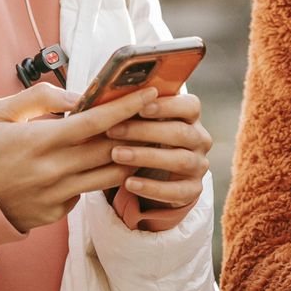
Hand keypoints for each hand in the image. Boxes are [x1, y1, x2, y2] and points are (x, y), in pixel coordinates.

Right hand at [0, 84, 158, 231]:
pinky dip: (97, 177)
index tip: (150, 93)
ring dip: (128, 158)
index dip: (127, 107)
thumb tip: (78, 96)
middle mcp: (53, 171)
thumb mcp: (0, 112)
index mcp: (40, 141)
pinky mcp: (56, 213)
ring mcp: (56, 196)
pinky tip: (102, 165)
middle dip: (137, 131)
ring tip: (140, 140)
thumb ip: (41, 98)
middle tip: (155, 115)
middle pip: (111, 151)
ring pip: (109, 177)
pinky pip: (86, 192)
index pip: (96, 123)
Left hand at [105, 90, 211, 208]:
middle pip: (181, 132)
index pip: (191, 106)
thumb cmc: (144, 140)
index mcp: (190, 118)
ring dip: (146, 156)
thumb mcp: (142, 122)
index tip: (140, 107)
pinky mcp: (192, 190)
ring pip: (180, 160)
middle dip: (145, 131)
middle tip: (113, 131)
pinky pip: (176, 191)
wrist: (156, 176)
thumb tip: (90, 99)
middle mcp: (200, 140)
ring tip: (116, 155)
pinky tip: (128, 183)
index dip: (168, 106)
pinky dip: (152, 188)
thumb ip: (128, 109)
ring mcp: (199, 166)